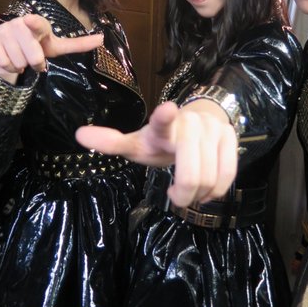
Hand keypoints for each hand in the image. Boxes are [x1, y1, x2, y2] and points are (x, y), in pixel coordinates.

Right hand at [0, 14, 102, 83]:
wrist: (11, 53)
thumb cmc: (36, 48)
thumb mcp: (57, 47)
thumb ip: (78, 44)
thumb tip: (102, 39)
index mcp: (38, 23)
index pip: (36, 24)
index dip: (34, 24)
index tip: (30, 22)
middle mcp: (20, 22)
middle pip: (32, 54)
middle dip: (35, 64)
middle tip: (34, 61)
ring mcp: (4, 29)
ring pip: (18, 60)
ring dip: (22, 66)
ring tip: (21, 59)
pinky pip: (3, 61)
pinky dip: (9, 67)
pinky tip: (11, 60)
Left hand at [75, 100, 237, 206]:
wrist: (197, 125)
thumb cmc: (161, 140)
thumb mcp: (137, 143)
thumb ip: (111, 142)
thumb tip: (78, 135)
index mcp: (162, 126)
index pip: (162, 121)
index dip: (164, 116)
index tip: (167, 109)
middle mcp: (189, 124)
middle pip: (191, 172)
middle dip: (183, 193)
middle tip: (175, 196)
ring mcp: (212, 129)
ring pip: (210, 179)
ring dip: (198, 196)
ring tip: (188, 192)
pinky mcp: (229, 137)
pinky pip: (227, 176)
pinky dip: (215, 191)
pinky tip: (205, 191)